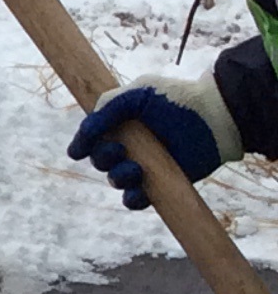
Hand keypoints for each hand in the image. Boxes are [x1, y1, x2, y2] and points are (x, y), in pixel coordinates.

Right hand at [67, 73, 242, 207]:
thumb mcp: (138, 93)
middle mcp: (129, 145)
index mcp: (119, 123)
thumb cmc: (177, 100)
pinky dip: (133, 199)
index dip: (82, 145)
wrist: (215, 117)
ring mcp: (144, 166)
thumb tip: (84, 132)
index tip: (78, 151)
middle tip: (119, 151)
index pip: (91, 138)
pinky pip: (135, 201)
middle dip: (103, 158)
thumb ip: (106, 108)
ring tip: (136, 170)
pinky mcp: (160, 184)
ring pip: (115, 181)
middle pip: (99, 160)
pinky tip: (140, 190)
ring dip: (118, 177)